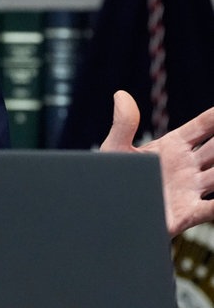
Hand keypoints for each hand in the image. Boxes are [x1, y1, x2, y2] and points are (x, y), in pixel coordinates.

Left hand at [101, 90, 213, 236]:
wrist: (105, 211)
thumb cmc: (111, 178)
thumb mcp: (115, 150)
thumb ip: (123, 125)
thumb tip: (120, 94)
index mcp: (174, 146)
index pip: (205, 126)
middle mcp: (188, 166)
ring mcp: (190, 189)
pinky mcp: (187, 213)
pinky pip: (212, 208)